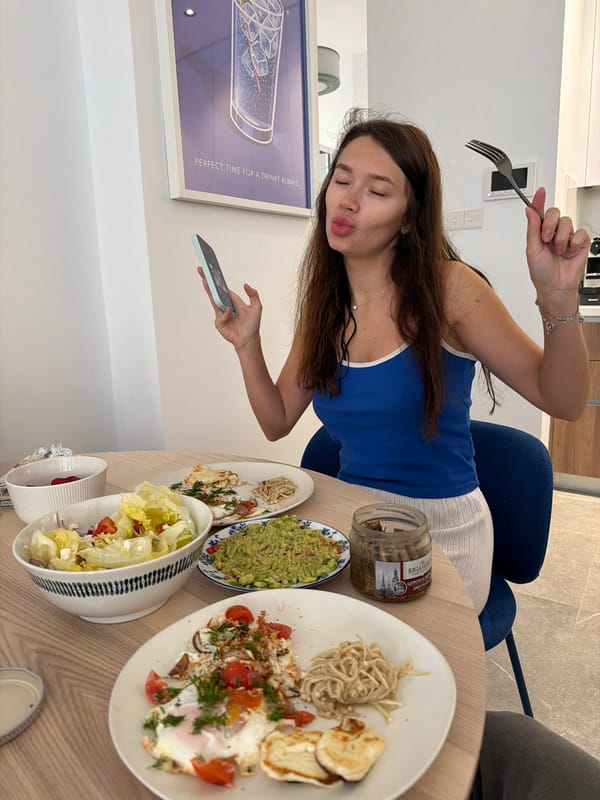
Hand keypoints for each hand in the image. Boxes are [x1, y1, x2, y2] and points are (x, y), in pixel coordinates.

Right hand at [198, 268, 261, 350]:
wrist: (249, 339)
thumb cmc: (253, 324)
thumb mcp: (257, 307)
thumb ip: (253, 294)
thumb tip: (246, 284)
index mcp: (233, 300)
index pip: (222, 288)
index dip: (216, 280)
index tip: (210, 270)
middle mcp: (225, 306)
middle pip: (214, 291)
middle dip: (207, 281)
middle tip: (201, 270)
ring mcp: (221, 314)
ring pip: (214, 301)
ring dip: (210, 292)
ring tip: (207, 282)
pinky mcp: (219, 323)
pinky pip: (220, 315)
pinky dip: (226, 314)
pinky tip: (230, 313)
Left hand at [525, 187, 589, 312]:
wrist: (555, 287)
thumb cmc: (541, 273)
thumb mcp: (532, 250)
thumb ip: (532, 228)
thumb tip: (529, 210)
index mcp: (540, 232)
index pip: (539, 212)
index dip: (539, 200)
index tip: (540, 191)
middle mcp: (553, 231)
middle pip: (554, 212)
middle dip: (549, 224)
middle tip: (546, 239)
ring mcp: (567, 236)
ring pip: (567, 221)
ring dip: (560, 237)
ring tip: (558, 251)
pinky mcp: (581, 242)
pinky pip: (580, 232)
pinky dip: (574, 242)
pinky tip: (570, 251)